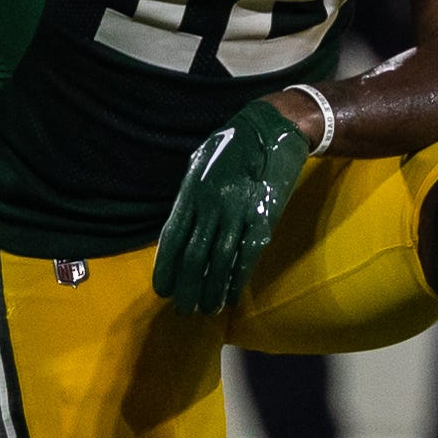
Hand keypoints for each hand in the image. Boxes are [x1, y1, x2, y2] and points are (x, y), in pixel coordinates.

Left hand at [152, 99, 314, 313]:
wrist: (275, 128)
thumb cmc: (233, 143)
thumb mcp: (200, 163)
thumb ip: (190, 194)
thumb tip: (182, 226)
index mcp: (193, 192)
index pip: (172, 238)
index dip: (166, 267)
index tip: (163, 289)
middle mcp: (212, 206)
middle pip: (194, 256)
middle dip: (187, 287)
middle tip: (183, 309)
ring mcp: (239, 213)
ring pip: (220, 261)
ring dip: (211, 289)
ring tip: (206, 309)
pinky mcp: (264, 217)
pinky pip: (248, 255)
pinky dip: (238, 279)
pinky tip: (232, 295)